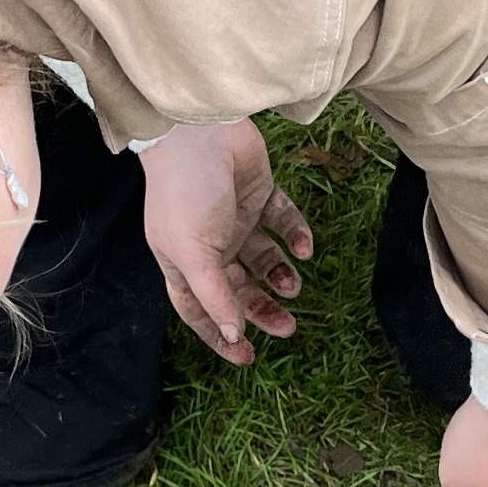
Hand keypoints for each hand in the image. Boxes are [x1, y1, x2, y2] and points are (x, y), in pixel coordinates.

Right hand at [139, 120, 311, 364]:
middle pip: (238, 288)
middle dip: (262, 309)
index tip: (246, 357)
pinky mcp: (259, 194)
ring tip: (295, 286)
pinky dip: (296, 235)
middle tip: (289, 327)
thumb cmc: (186, 192)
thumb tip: (231, 333)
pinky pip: (283, 222)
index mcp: (183, 261)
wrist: (199, 129)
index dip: (219, 335)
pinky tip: (304, 248)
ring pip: (264, 259)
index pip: (199, 309)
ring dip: (281, 276)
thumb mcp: (194, 251)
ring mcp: (236, 219)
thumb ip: (214, 294)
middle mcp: (210, 244)